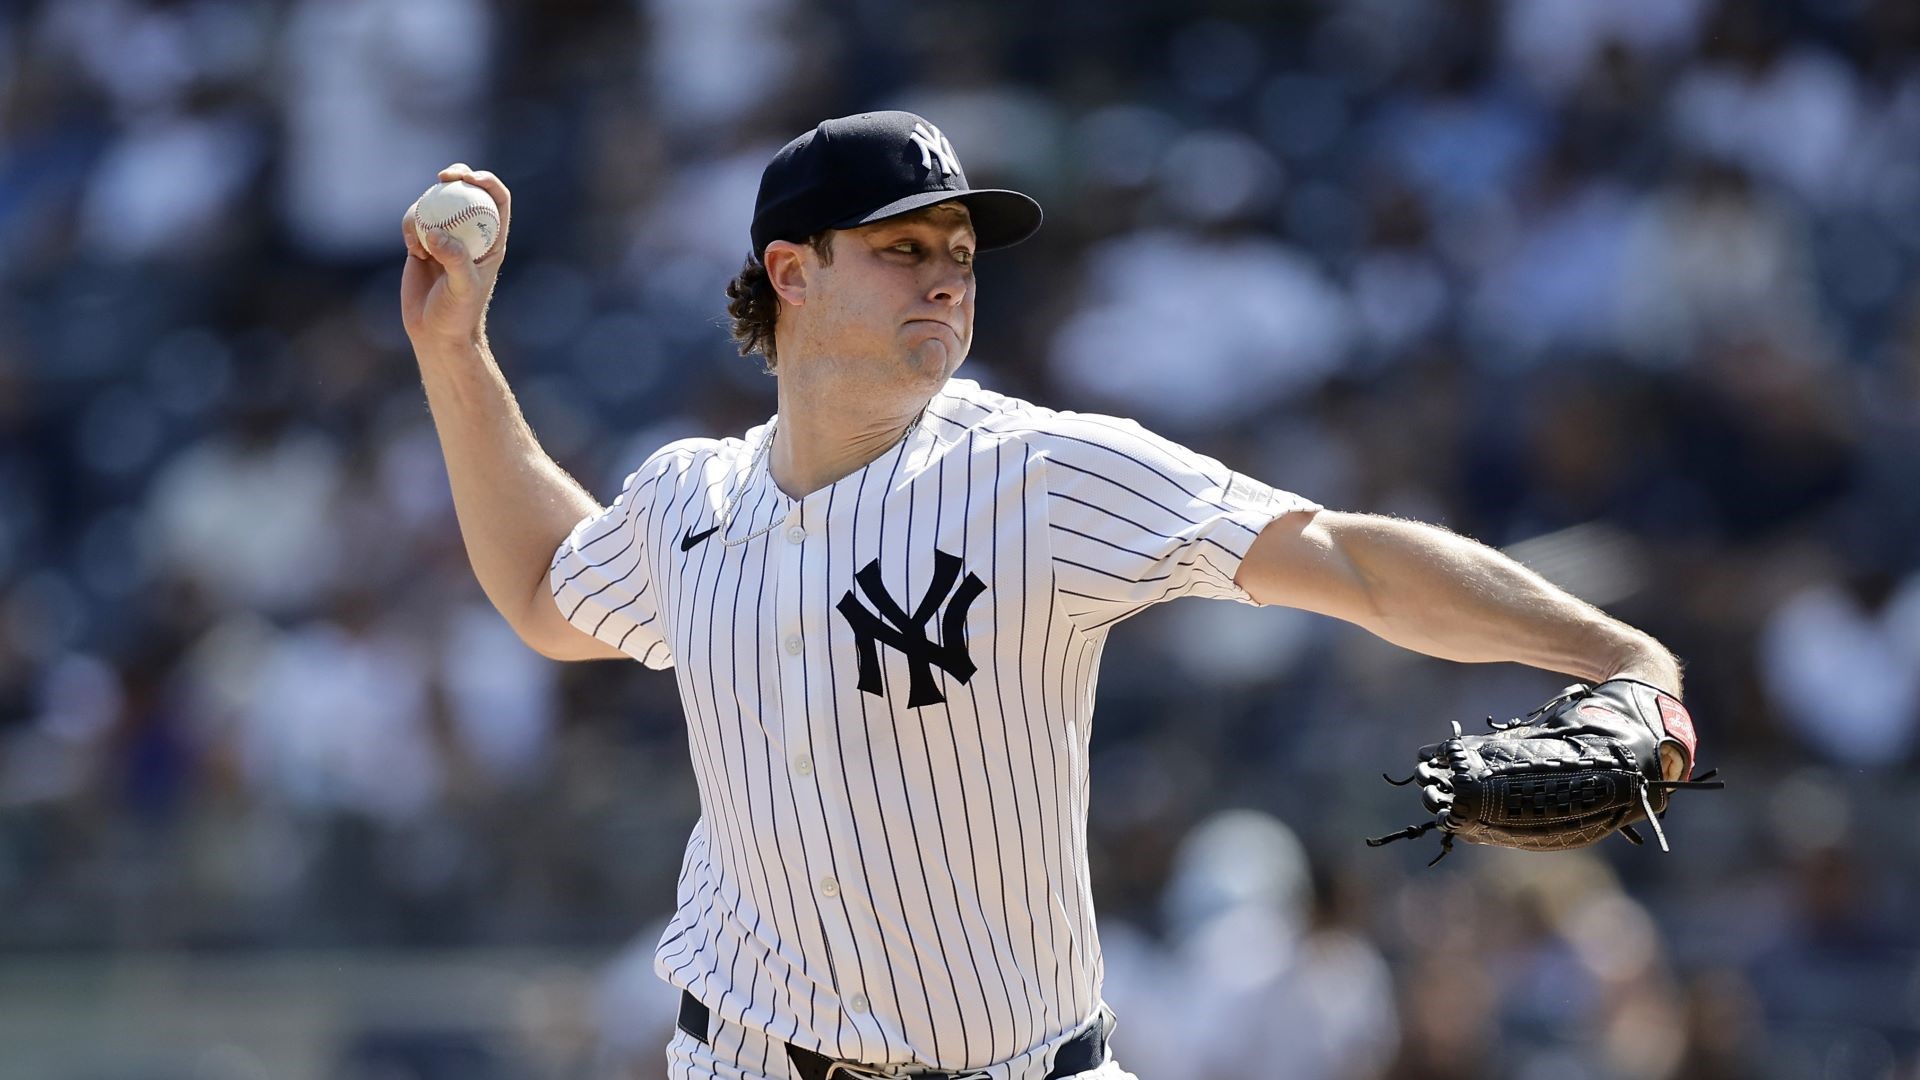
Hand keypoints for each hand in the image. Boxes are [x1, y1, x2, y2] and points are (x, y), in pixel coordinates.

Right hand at [401, 164, 513, 350]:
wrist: (435, 333)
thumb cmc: (457, 314)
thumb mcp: (462, 287)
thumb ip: (454, 258)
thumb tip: (436, 231)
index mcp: (492, 240)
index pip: (497, 200)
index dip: (487, 181)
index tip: (469, 178)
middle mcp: (470, 234)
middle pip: (467, 191)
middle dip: (457, 175)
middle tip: (443, 176)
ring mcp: (445, 236)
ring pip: (436, 203)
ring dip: (425, 210)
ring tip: (423, 245)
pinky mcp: (422, 243)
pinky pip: (415, 220)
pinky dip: (409, 226)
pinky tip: (413, 250)